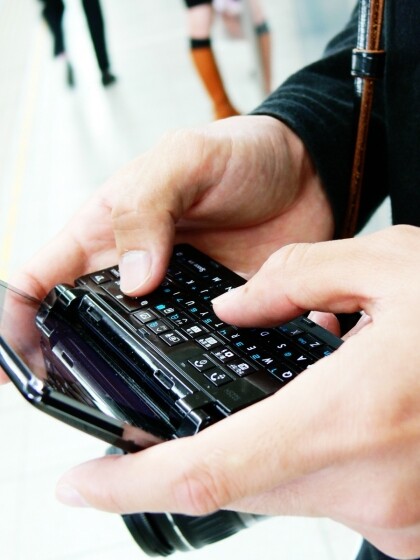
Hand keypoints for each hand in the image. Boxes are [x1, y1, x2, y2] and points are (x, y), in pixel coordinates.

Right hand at [1, 115, 332, 381]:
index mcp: (106, 234)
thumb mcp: (184, 160)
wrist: (306, 173)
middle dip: (70, 366)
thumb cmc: (240, 153)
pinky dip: (193, 374)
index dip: (13, 323)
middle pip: (82, 330)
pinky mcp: (219, 319)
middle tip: (73, 401)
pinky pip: (199, 355)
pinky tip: (198, 391)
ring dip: (132, 378)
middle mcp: (134, 275)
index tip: (9, 365)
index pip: (39, 284)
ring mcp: (177, 303)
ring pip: (139, 353)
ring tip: (133, 410)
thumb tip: (134, 281)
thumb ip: (148, 210)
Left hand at [56, 226, 419, 559]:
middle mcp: (369, 488)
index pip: (204, 470)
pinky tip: (286, 431)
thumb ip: (299, 280)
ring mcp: (391, 518)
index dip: (127, 486)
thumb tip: (238, 310)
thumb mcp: (391, 266)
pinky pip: (320, 496)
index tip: (76, 486)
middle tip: (134, 448)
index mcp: (351, 417)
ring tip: (213, 425)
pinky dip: (287, 466)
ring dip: (238, 459)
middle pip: (233, 485)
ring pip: (277, 491)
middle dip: (174, 467)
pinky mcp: (406, 522)